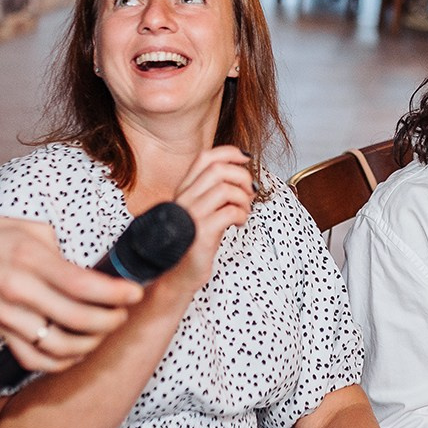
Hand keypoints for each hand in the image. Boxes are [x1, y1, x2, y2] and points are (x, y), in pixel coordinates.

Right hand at [0, 214, 140, 372]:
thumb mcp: (29, 229)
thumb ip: (61, 253)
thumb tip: (93, 273)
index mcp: (30, 259)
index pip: (82, 285)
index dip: (115, 293)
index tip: (135, 292)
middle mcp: (19, 291)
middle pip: (77, 319)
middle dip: (110, 319)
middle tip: (123, 312)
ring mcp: (7, 316)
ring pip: (58, 346)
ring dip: (90, 344)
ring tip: (103, 331)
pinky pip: (34, 359)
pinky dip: (60, 362)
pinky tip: (76, 351)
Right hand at [167, 145, 255, 297]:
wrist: (178, 274)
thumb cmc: (194, 242)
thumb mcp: (202, 211)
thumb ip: (214, 193)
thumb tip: (244, 179)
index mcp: (184, 190)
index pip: (204, 158)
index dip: (228, 152)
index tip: (245, 159)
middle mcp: (184, 198)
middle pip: (218, 169)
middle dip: (242, 177)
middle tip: (249, 192)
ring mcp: (191, 215)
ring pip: (225, 189)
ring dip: (243, 198)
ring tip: (244, 211)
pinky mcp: (201, 233)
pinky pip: (229, 212)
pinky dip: (242, 214)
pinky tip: (239, 223)